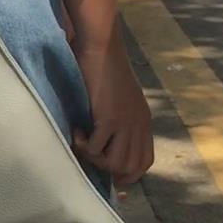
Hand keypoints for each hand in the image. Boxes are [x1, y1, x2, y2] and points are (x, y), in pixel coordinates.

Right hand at [73, 36, 153, 189]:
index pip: (145, 161)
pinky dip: (82, 146)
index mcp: (144, 122)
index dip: (129, 174)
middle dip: (108, 170)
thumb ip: (123, 119)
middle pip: (131, 168)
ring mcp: (125, 123)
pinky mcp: (109, 119)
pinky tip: (76, 131)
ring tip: (83, 142)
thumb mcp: (123, 99)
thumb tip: (109, 143)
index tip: (109, 173)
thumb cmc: (106, 68)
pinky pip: (95, 148)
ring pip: (115, 164)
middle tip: (91, 154)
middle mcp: (138, 125)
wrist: (101, 47)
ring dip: (95, 159)